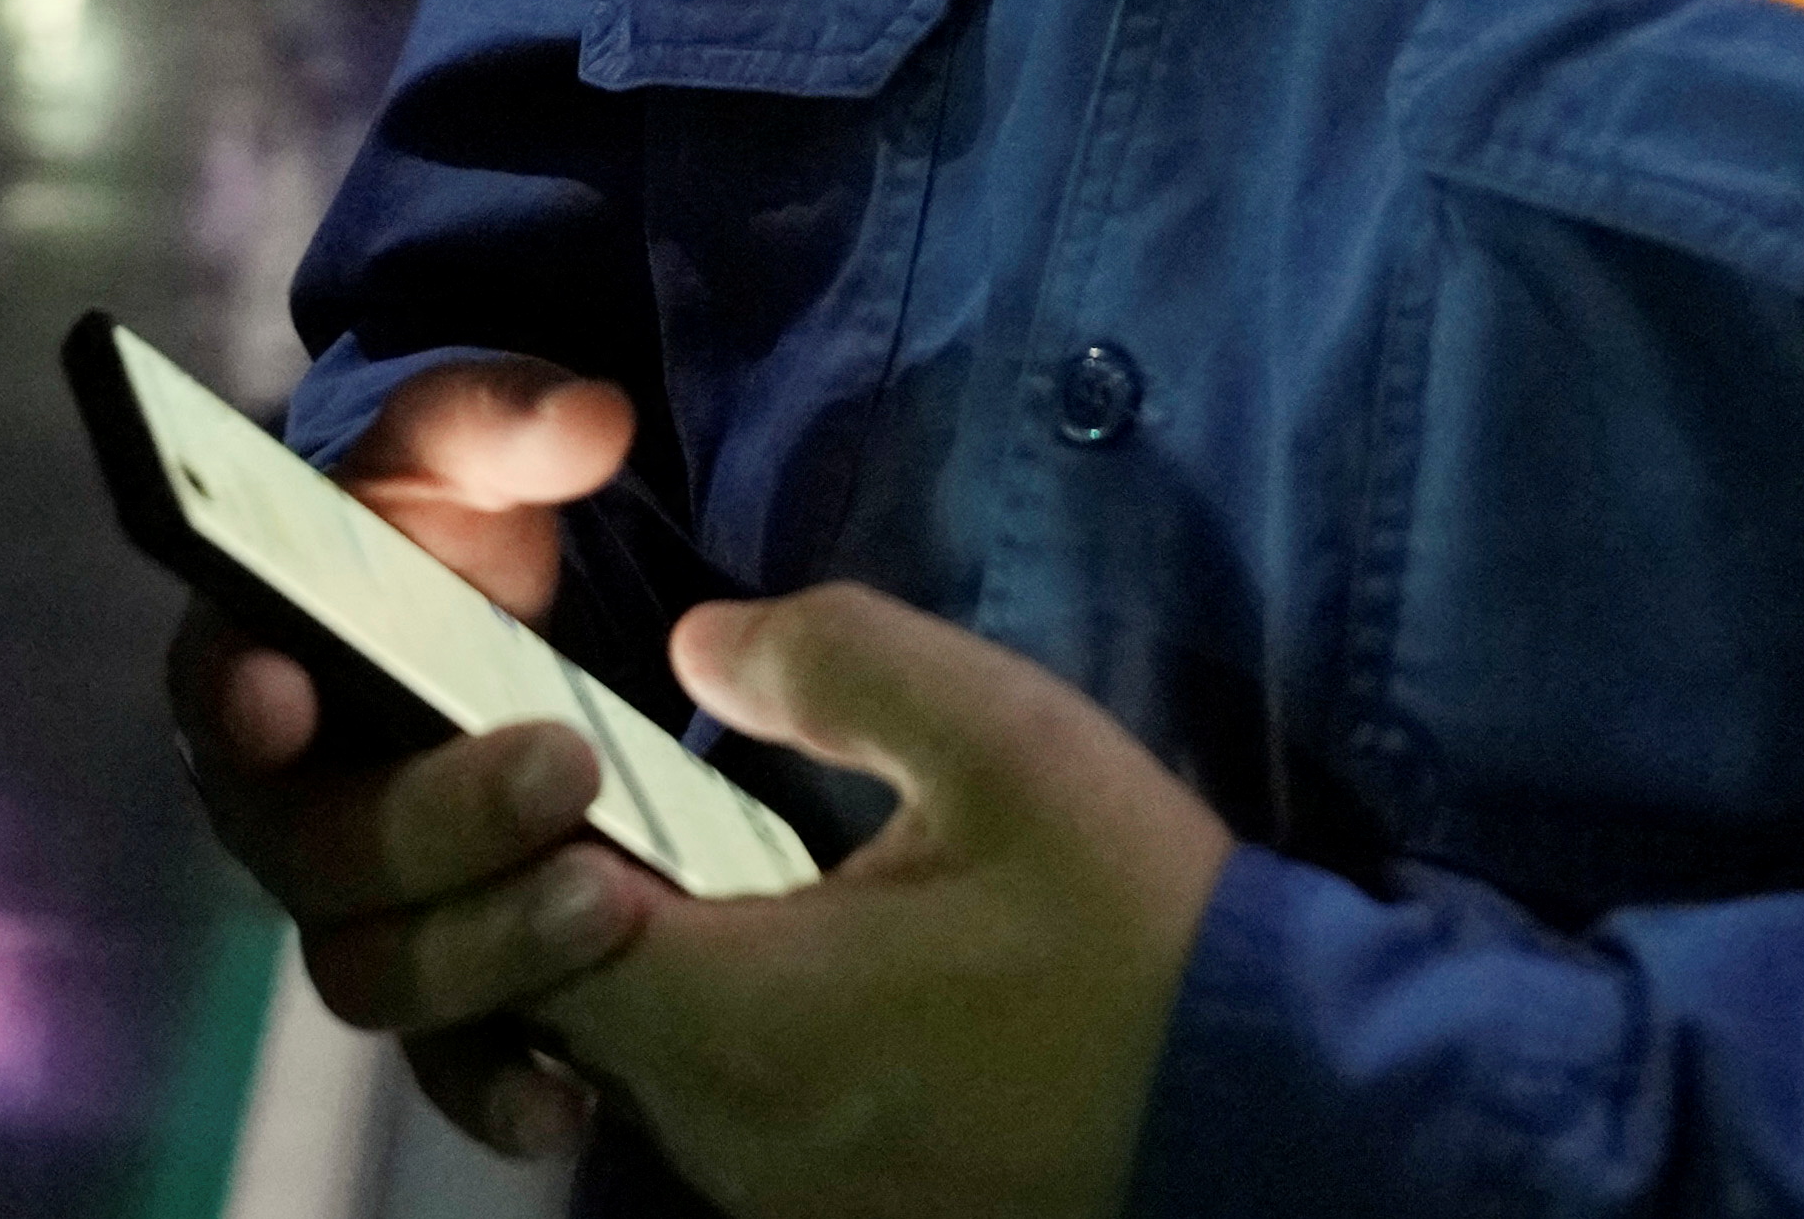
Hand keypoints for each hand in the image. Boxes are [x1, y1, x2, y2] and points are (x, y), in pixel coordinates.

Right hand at [162, 364, 651, 1154]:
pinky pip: (449, 1064)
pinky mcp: (442, 982)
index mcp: (252, 663)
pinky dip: (501, 1092)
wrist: (482, 614)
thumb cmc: (442, 525)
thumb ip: (505, 420)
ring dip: (487, 952)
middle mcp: (280, 806)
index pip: (219, 689)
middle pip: (317, 857)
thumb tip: (586, 420)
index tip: (289, 695)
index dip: (243, 699)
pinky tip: (574, 1096)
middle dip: (435, 826)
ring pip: (379, 973)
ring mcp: (356, 909)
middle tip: (565, 768)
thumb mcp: (466, 446)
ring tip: (612, 900)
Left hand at [534, 587, 1231, 1218]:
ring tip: (719, 866)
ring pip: (649, 1073)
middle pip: (573, 1014)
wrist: (1279, 1119)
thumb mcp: (1003, 739)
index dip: (524, 839)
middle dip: (579, 906)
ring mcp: (786, 1203)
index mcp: (739, 1023)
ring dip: (659, 975)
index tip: (569, 757)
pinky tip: (808, 962)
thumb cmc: (1138, 927)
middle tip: (634, 796)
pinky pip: (732, 1120)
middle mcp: (729, 1142)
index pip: (533, 935)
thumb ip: (831, 661)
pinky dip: (732, 1038)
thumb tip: (697, 642)